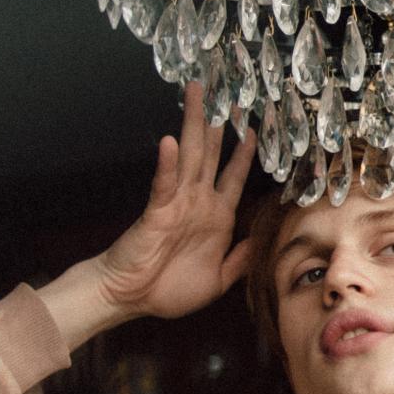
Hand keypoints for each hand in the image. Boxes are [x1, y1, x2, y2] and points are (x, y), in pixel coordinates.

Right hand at [94, 82, 256, 319]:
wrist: (132, 298)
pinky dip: (166, 164)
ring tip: (197, 96)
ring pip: (188, 157)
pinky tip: (169, 143)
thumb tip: (261, 239)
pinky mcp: (156, 211)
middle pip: (210, 155)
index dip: (244, 155)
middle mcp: (197, 203)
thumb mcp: (218, 281)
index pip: (234, 178)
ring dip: (193, 126)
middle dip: (218, 124)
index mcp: (216, 218)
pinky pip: (163, 184)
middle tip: (226, 94)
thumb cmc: (169, 290)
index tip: (253, 130)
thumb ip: (240, 260)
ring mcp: (176, 203)